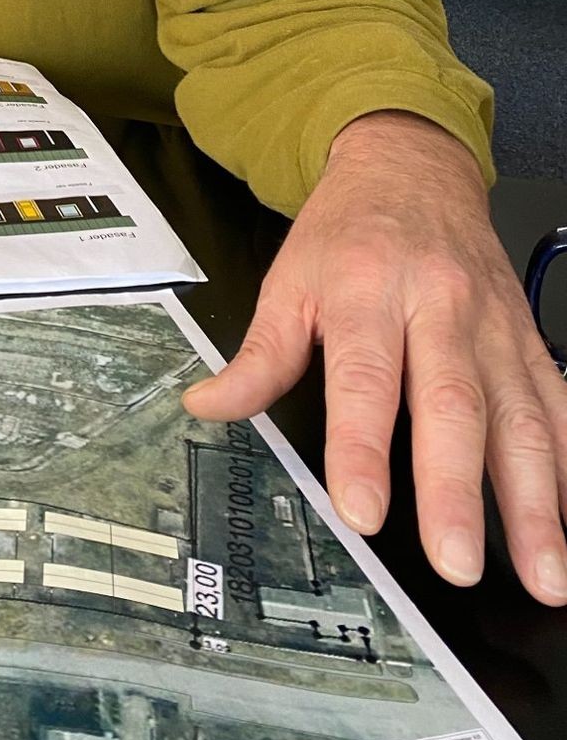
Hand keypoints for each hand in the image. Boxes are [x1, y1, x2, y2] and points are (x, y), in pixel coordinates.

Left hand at [182, 110, 566, 604]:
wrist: (412, 167)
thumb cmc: (349, 229)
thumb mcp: (288, 279)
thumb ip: (259, 355)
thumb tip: (208, 406)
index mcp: (368, 292)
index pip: (364, 379)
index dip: (362, 448)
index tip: (362, 510)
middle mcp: (438, 309)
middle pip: (452, 405)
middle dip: (457, 492)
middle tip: (458, 563)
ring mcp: (492, 327)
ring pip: (520, 418)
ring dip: (534, 501)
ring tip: (542, 572)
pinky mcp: (528, 341)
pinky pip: (558, 407)